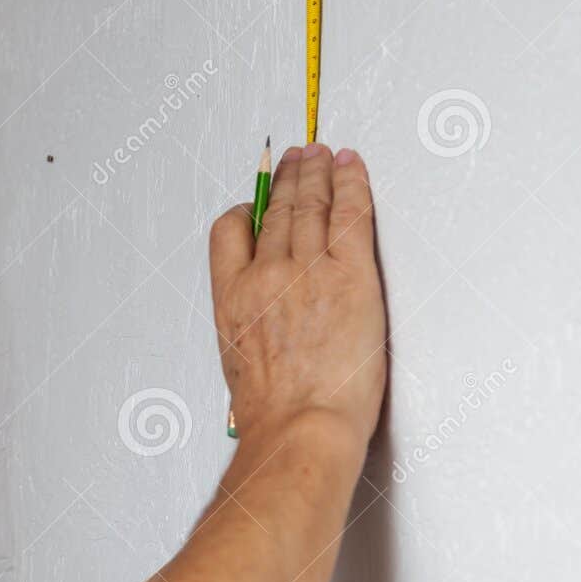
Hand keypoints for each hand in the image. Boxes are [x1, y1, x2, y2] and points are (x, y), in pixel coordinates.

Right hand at [210, 145, 386, 458]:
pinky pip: (350, 213)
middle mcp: (265, 276)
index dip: (246, 209)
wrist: (301, 428)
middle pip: (276, 210)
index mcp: (232, 298)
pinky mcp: (351, 275)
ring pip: (310, 203)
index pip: (229, 232)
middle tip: (298, 158)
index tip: (257, 201)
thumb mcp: (241, 367)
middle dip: (288, 178)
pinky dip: (351, 182)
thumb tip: (267, 328)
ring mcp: (307, 271)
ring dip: (317, 171)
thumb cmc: (275, 418)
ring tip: (323, 154)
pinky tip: (351, 165)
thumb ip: (251, 330)